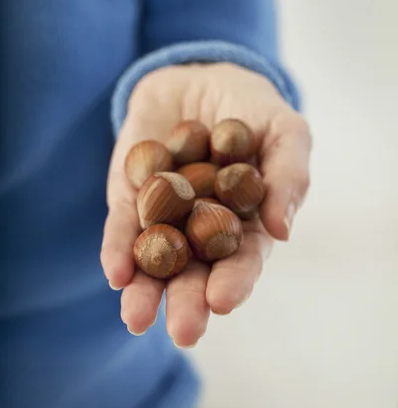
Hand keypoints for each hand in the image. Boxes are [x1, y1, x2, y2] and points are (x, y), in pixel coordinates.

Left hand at [101, 63, 311, 346]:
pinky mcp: (130, 195)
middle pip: (197, 271)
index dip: (235, 280)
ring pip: (155, 258)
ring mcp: (164, 214)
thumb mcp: (284, 131)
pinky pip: (123, 225)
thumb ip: (290, 175)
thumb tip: (283, 230)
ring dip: (146, 290)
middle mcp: (203, 227)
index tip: (223, 300)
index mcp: (246, 222)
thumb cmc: (252, 108)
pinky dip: (118, 248)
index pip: (243, 258)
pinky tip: (116, 272)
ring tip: (137, 317)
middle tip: (184, 331)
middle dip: (189, 301)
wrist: (201, 76)